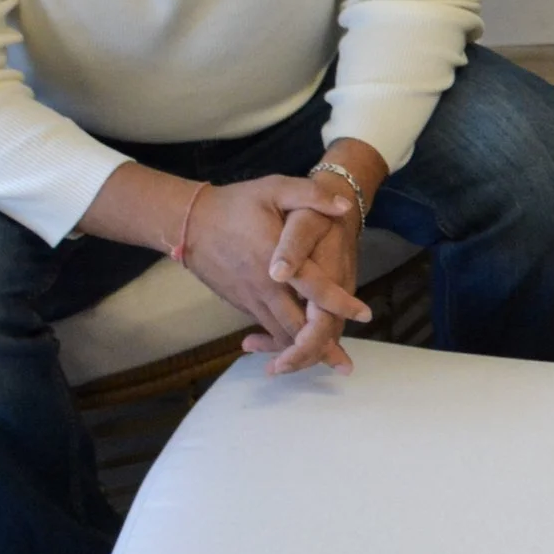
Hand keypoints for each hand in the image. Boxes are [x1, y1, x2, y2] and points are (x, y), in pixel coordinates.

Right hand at [180, 175, 360, 355]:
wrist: (188, 223)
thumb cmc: (234, 205)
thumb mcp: (274, 189)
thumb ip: (310, 195)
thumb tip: (344, 206)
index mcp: (276, 261)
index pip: (315, 289)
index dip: (340, 304)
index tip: (365, 314)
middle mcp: (265, 287)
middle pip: (297, 327)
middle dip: (322, 347)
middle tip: (346, 365)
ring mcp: (250, 298)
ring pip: (280, 333)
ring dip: (303, 351)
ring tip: (328, 363)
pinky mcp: (241, 303)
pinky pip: (265, 327)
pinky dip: (282, 342)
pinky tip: (296, 349)